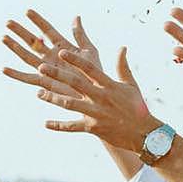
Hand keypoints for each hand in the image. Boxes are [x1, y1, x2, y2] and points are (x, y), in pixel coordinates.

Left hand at [3, 9, 158, 153]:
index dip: (75, 59)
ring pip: (70, 104)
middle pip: (75, 83)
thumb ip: (122, 66)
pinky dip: (59, 125)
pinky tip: (46, 123)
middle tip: (41, 67)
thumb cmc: (137, 107)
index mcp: (108, 84)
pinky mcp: (93, 128)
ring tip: (38, 93)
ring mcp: (95, 113)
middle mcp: (100, 97)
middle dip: (57, 75)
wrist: (144, 133)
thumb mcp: (130, 85)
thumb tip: (122, 48)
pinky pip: (72, 127)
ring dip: (53, 99)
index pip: (89, 68)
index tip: (61, 51)